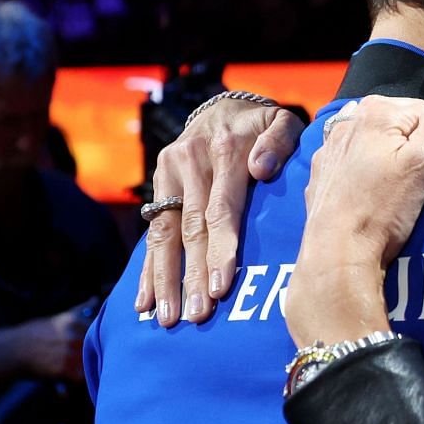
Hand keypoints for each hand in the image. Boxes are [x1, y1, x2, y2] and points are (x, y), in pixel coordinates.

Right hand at [21, 304, 94, 381]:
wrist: (13, 350)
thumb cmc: (35, 334)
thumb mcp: (56, 319)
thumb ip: (78, 311)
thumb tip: (94, 300)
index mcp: (74, 321)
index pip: (99, 331)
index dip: (98, 339)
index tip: (95, 344)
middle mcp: (73, 335)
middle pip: (96, 348)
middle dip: (94, 353)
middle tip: (89, 358)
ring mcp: (68, 352)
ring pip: (89, 363)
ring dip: (86, 367)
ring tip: (76, 368)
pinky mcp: (63, 368)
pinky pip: (80, 377)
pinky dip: (76, 378)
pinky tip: (67, 376)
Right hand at [139, 96, 305, 326]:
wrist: (223, 106)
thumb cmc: (263, 125)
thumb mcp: (281, 120)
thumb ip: (278, 141)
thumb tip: (263, 169)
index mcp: (224, 151)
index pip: (221, 209)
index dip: (221, 249)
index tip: (223, 285)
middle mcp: (191, 162)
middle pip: (191, 229)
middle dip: (193, 275)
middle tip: (197, 315)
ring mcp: (169, 174)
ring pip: (165, 235)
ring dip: (165, 279)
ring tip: (168, 317)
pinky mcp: (158, 185)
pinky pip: (152, 231)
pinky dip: (147, 268)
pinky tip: (143, 301)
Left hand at [283, 96, 423, 346]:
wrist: (338, 251)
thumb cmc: (384, 208)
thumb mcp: (423, 162)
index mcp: (377, 110)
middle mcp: (349, 120)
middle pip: (402, 121)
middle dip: (422, 139)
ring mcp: (331, 146)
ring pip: (377, 137)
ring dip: (394, 149)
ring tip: (405, 177)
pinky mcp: (322, 172)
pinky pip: (355, 157)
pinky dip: (369, 164)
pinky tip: (375, 185)